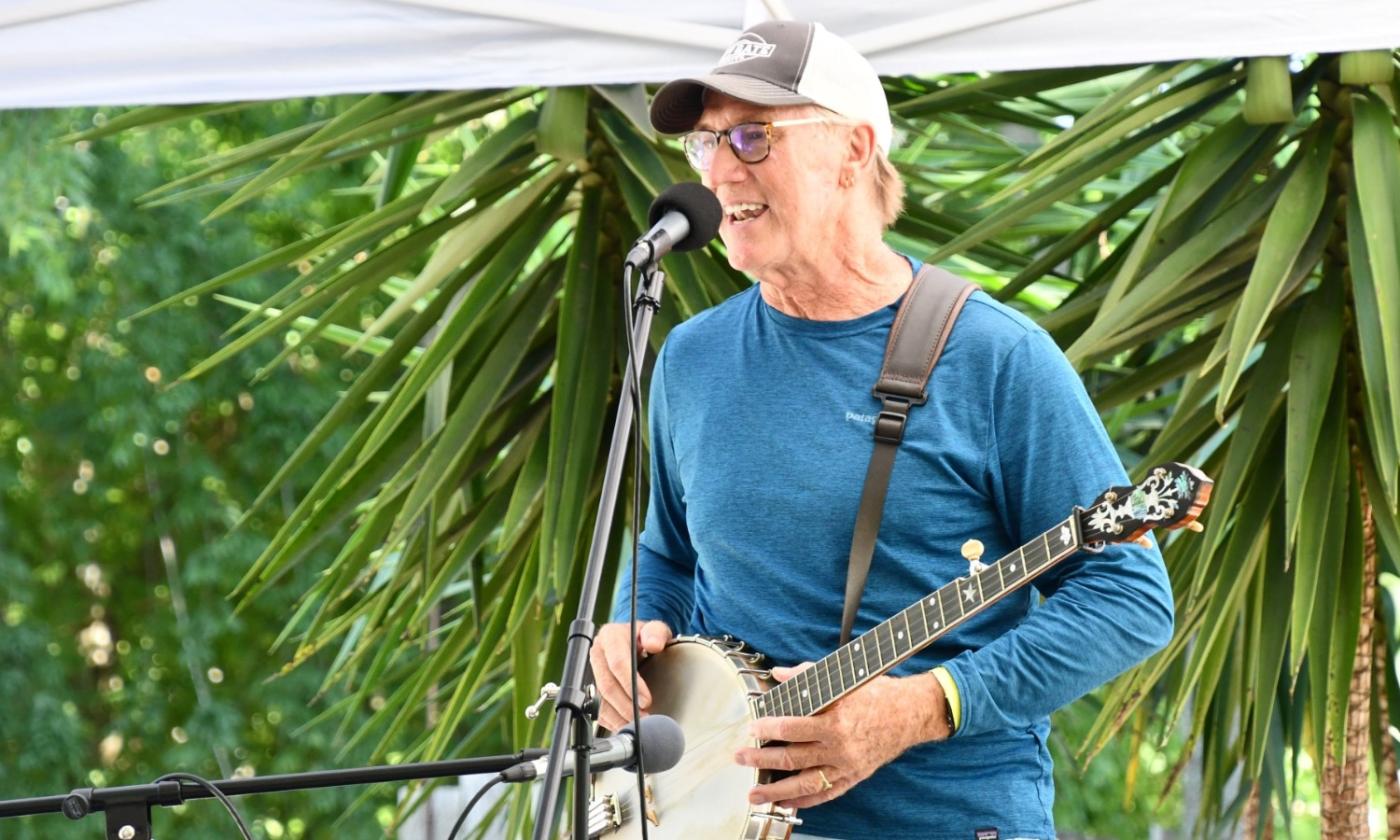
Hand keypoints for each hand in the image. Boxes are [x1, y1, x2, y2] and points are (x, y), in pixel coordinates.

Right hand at [589, 620, 672, 731]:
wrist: (635, 641)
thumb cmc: (645, 636)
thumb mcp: (655, 629)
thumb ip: (657, 633)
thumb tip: (654, 643)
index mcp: (610, 636)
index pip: (618, 663)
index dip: (631, 685)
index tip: (646, 701)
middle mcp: (598, 654)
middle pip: (607, 685)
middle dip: (626, 705)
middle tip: (644, 717)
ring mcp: (593, 671)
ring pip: (600, 700)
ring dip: (619, 716)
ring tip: (637, 724)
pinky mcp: (592, 687)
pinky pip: (597, 709)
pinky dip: (612, 720)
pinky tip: (626, 724)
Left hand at [735, 664, 949, 809]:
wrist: (911, 713)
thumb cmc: (878, 693)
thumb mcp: (843, 679)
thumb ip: (808, 676)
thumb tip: (779, 674)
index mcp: (835, 721)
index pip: (792, 729)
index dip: (768, 729)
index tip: (751, 729)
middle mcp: (840, 748)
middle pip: (792, 759)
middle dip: (761, 760)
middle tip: (741, 759)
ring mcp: (847, 766)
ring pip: (805, 784)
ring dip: (776, 791)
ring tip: (754, 795)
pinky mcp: (854, 777)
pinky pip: (826, 793)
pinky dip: (806, 801)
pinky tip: (788, 804)